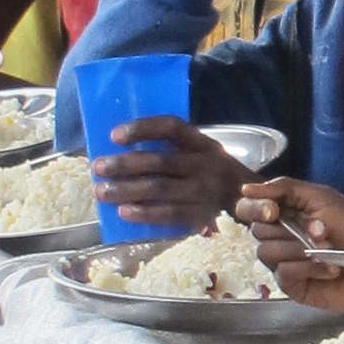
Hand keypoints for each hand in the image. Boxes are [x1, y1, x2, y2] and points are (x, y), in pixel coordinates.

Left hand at [86, 114, 246, 237]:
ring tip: (102, 191)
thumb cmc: (210, 168)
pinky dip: (145, 213)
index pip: (170, 128)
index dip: (142, 129)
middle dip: (124, 165)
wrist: (246, 197)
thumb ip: (172, 147)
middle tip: (98, 167)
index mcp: (201, 142)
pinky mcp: (200, 215)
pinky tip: (123, 212)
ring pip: (159, 189)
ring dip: (127, 190)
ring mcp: (202, 191)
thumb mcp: (200, 149)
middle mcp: (202, 164)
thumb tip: (122, 149)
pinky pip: (169, 214)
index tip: (114, 136)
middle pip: (159, 162)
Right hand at [234, 177, 343, 320]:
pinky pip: (283, 273)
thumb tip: (245, 190)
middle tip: (319, 230)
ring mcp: (285, 264)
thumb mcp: (323, 199)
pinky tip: (331, 269)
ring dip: (299, 248)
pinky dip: (308, 268)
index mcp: (287, 214)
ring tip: (328, 250)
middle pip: (255, 230)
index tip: (273, 210)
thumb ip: (285, 188)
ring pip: (266, 252)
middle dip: (287, 228)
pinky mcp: (293, 286)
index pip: (249, 209)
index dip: (254, 208)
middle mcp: (282, 238)